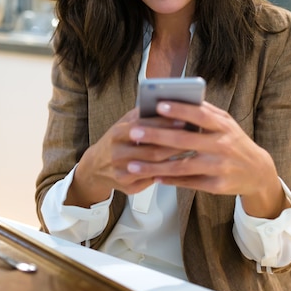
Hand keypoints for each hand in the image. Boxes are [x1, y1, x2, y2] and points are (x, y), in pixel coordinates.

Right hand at [64, 107, 189, 207]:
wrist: (95, 167)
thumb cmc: (116, 140)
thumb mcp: (123, 123)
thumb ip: (142, 114)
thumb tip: (167, 103)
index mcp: (117, 133)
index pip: (145, 126)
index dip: (166, 123)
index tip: (184, 119)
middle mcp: (117, 153)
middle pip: (153, 149)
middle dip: (176, 143)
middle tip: (194, 137)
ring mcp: (121, 172)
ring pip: (154, 166)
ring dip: (174, 158)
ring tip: (191, 150)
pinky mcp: (127, 187)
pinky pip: (152, 180)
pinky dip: (167, 172)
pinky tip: (180, 166)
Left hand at [127, 100, 288, 218]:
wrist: (257, 171)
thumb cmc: (234, 141)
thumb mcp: (226, 123)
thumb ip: (205, 112)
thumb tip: (178, 99)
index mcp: (223, 126)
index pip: (199, 115)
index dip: (179, 110)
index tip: (158, 105)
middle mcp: (222, 146)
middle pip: (184, 140)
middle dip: (156, 136)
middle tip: (134, 132)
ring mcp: (219, 167)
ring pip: (181, 166)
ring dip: (155, 166)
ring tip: (133, 165)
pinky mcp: (216, 186)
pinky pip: (188, 183)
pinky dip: (169, 180)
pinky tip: (153, 177)